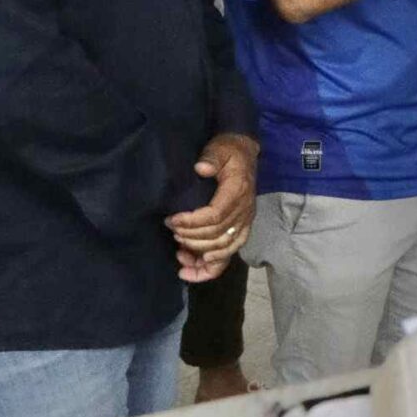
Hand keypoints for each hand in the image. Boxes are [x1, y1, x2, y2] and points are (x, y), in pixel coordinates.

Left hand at [166, 132, 257, 280]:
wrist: (244, 153)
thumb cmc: (228, 152)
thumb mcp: (219, 149)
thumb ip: (211, 158)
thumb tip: (201, 168)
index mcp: (238, 192)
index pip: (216, 215)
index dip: (192, 222)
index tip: (172, 220)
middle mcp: (244, 210)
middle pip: (218, 234)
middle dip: (191, 237)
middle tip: (172, 230)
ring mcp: (245, 221)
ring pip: (225, 248)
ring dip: (201, 254)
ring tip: (180, 253)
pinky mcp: (242, 227)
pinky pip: (231, 251)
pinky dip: (215, 264)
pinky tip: (196, 266)